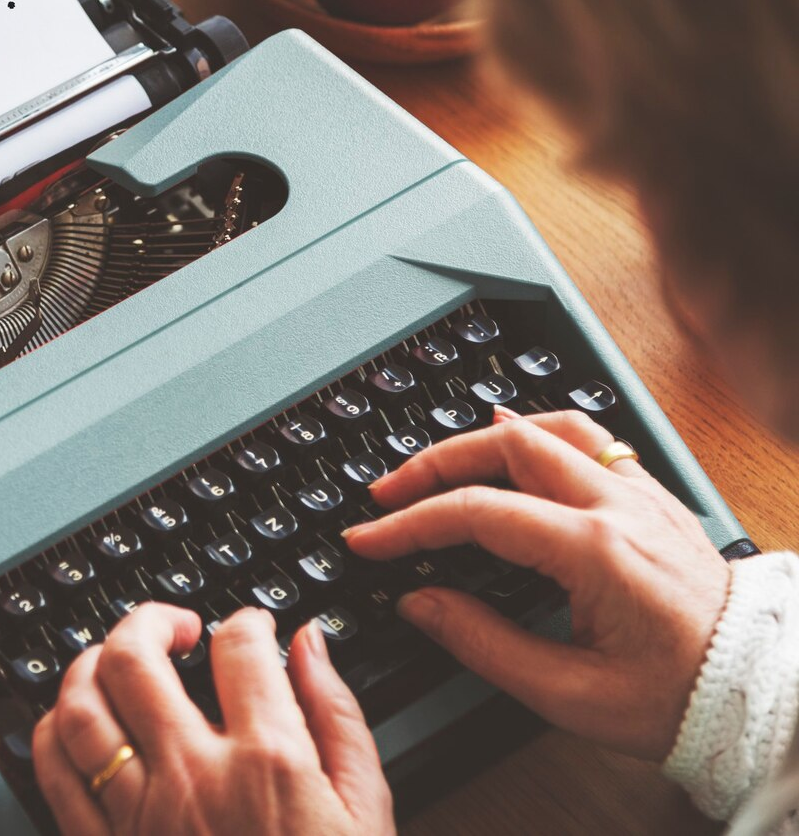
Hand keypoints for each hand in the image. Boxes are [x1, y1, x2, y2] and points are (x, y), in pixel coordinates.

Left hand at [32, 604, 393, 835]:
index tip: (250, 629)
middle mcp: (194, 778)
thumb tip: (310, 646)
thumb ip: (337, 716)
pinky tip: (80, 721)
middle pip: (133, 656)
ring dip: (92, 663)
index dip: (244, 620)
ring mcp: (140, 817)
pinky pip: (54, 773)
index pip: (238, 647)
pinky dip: (55, 729)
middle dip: (150, 618)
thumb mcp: (365, 812)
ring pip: (80, 706)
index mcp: (270, 762)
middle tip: (175, 627)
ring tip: (118, 660)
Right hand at [344, 408, 731, 759]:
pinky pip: (589, 438)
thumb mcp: (569, 693)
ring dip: (482, 437)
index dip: (410, 524)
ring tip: (438, 464)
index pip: (477, 512)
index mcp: (595, 551)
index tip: (368, 540)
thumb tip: (420, 602)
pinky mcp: (653, 498)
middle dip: (433, 464)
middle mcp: (618, 506)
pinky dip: (538, 432)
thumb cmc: (677, 700)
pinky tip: (513, 442)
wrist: (759, 694)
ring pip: (547, 426)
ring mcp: (640, 494)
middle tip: (388, 494)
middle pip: (505, 444)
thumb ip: (483, 643)